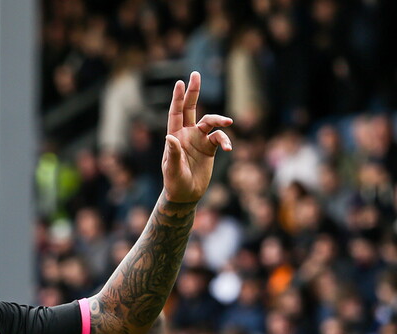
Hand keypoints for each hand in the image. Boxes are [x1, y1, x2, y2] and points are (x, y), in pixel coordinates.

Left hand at [162, 72, 232, 202]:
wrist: (186, 195)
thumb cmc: (174, 182)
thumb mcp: (172, 169)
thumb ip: (172, 154)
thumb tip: (169, 137)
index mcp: (174, 136)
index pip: (176, 113)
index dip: (178, 98)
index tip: (180, 83)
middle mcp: (187, 135)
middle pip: (191, 109)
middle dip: (193, 92)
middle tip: (196, 74)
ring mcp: (199, 140)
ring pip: (210, 122)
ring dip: (219, 120)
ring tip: (228, 122)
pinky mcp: (210, 149)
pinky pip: (219, 139)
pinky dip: (225, 141)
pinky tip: (228, 148)